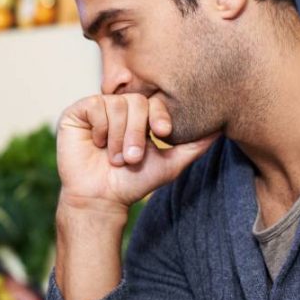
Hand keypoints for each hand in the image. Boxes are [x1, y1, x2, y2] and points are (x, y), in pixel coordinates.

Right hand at [56, 94, 218, 212]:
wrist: (101, 198)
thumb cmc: (134, 181)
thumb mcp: (171, 163)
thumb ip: (195, 145)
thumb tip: (222, 127)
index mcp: (140, 115)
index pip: (154, 101)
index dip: (160, 114)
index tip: (164, 133)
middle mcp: (119, 107)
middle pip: (136, 101)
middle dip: (137, 133)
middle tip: (133, 158)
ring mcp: (98, 108)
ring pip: (116, 105)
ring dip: (119, 136)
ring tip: (115, 158)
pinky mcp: (77, 112)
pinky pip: (95, 106)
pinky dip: (100, 129)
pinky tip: (98, 144)